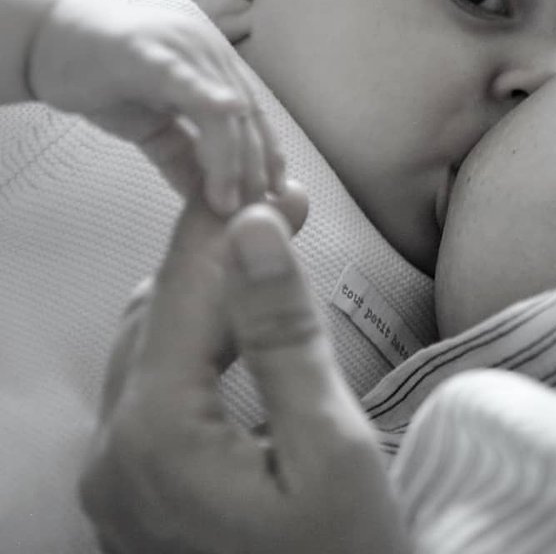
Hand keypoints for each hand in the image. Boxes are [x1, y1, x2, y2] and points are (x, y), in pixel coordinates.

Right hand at [27, 0, 282, 213]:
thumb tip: (206, 198)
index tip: (275, 196)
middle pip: (246, 117)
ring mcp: (182, 50)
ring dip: (229, 159)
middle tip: (252, 212)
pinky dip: (209, 95)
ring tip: (225, 202)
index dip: (268, 156)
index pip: (254, 117)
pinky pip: (184, 77)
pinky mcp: (148, 52)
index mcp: (215, 69)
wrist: (45, 42)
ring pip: (221, 109)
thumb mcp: (149, 126)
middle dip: (254, 168)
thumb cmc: (101, 79)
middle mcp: (209, 55)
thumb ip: (180, 155)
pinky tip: (228, 111)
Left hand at [81, 189, 406, 553]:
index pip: (186, 292)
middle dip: (221, 252)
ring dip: (208, 291)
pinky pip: (152, 386)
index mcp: (154, 439)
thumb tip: (252, 227)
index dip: (231, 224)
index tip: (280, 176)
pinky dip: (197, 339)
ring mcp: (114, 481)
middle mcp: (111, 456)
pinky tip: (243, 322)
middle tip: (292, 208)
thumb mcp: (330, 446)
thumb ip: (282, 334)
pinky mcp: (134, 492)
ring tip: (274, 254)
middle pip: (158, 312)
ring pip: (149, 343)